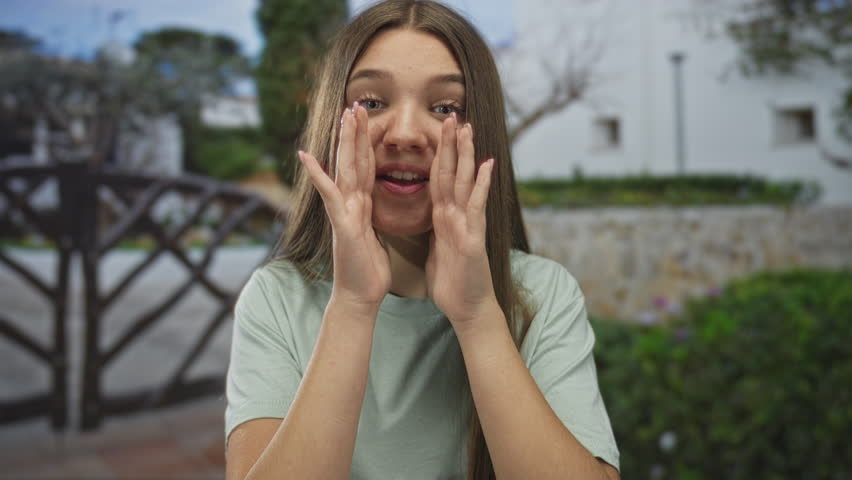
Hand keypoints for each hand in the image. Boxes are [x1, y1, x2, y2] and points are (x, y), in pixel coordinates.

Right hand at [299, 104, 390, 309]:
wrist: (359, 297)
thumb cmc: (368, 271)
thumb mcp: (375, 237)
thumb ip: (371, 217)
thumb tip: (371, 205)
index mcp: (362, 206)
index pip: (366, 168)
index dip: (368, 143)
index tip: (370, 119)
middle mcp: (350, 204)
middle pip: (354, 161)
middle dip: (355, 133)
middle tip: (355, 103)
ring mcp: (344, 212)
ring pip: (345, 170)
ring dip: (344, 142)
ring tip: (343, 116)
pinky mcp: (342, 224)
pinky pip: (331, 196)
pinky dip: (319, 176)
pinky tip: (307, 157)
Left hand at [426, 113, 496, 325]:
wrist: (468, 309)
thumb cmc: (453, 282)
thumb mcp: (438, 249)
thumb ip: (438, 229)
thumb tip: (433, 217)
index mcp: (444, 218)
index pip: (439, 179)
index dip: (436, 154)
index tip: (434, 130)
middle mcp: (458, 216)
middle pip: (453, 174)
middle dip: (451, 145)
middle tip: (452, 115)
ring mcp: (468, 225)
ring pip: (466, 184)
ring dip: (467, 156)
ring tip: (467, 129)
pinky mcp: (473, 239)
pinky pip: (476, 208)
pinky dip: (482, 186)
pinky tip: (488, 165)